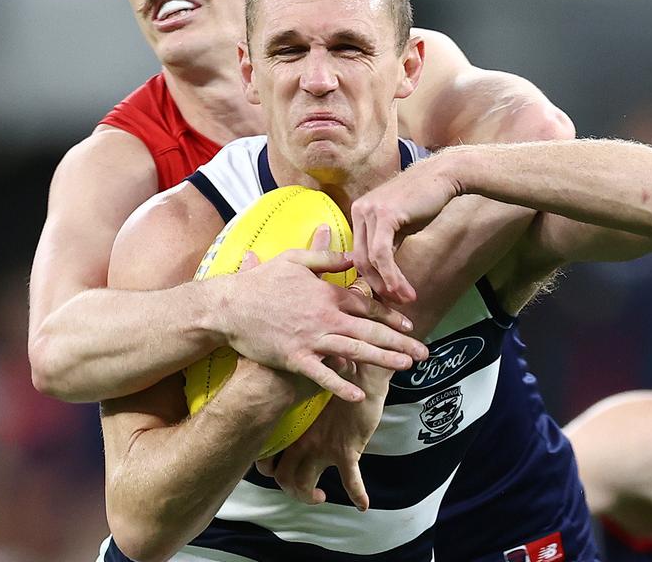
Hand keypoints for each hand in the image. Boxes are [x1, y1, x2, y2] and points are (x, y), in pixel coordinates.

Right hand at [221, 226, 427, 403]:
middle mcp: (324, 317)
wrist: (228, 307)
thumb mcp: (294, 260)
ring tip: (405, 367)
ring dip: (382, 360)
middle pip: (369, 331)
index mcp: (326, 294)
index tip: (410, 325)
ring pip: (353, 351)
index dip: (390, 316)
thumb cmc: (260, 282)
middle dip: (399, 342)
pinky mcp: (294, 358)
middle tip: (423, 352)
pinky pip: (321, 375)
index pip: (366, 306)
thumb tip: (352, 257)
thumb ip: (326, 258)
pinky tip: (358, 395)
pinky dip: (340, 385)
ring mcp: (310, 339)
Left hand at [255, 366, 387, 509]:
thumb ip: (296, 393)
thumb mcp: (311, 385)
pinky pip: (352, 480)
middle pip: (283, 476)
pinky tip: (363, 504)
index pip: (267, 454)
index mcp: (292, 425)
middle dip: (289, 489)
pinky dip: (358, 495)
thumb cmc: (336, 373)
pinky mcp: (347, 449)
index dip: (266, 468)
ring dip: (310, 497)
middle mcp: (303, 439)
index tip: (274, 470)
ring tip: (320, 497)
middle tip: (302, 489)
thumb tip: (280, 392)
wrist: (362, 371)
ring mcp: (324, 447)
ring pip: (306, 485)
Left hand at [351, 158, 459, 303]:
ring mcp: (369, 211)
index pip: (358, 253)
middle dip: (377, 286)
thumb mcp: (399, 226)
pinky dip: (392, 276)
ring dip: (388, 285)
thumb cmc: (423, 201)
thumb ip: (386, 246)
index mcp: (359, 212)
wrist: (442, 177)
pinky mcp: (384, 215)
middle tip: (395, 302)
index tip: (387, 295)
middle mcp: (359, 210)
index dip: (371, 278)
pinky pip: (382, 254)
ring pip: (370, 260)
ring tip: (405, 299)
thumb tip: (382, 277)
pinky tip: (403, 289)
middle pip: (360, 260)